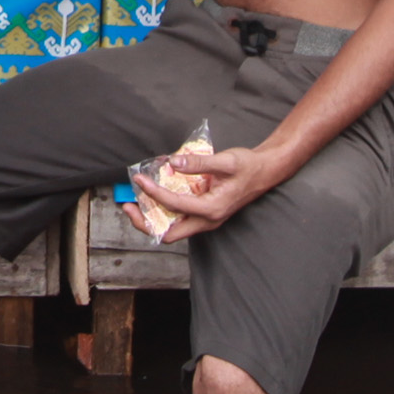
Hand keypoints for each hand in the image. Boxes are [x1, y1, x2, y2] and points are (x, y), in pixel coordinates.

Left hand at [125, 142, 272, 245]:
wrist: (264, 172)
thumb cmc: (248, 167)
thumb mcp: (226, 161)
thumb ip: (198, 163)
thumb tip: (173, 163)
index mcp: (212, 209)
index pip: (175, 205)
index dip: (154, 193)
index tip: (140, 180)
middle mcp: (207, 220)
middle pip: (168, 233)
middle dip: (145, 222)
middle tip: (128, 207)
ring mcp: (205, 220)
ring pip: (172, 229)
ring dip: (152, 218)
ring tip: (136, 203)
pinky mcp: (203, 214)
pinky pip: (178, 219)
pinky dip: (163, 211)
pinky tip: (155, 196)